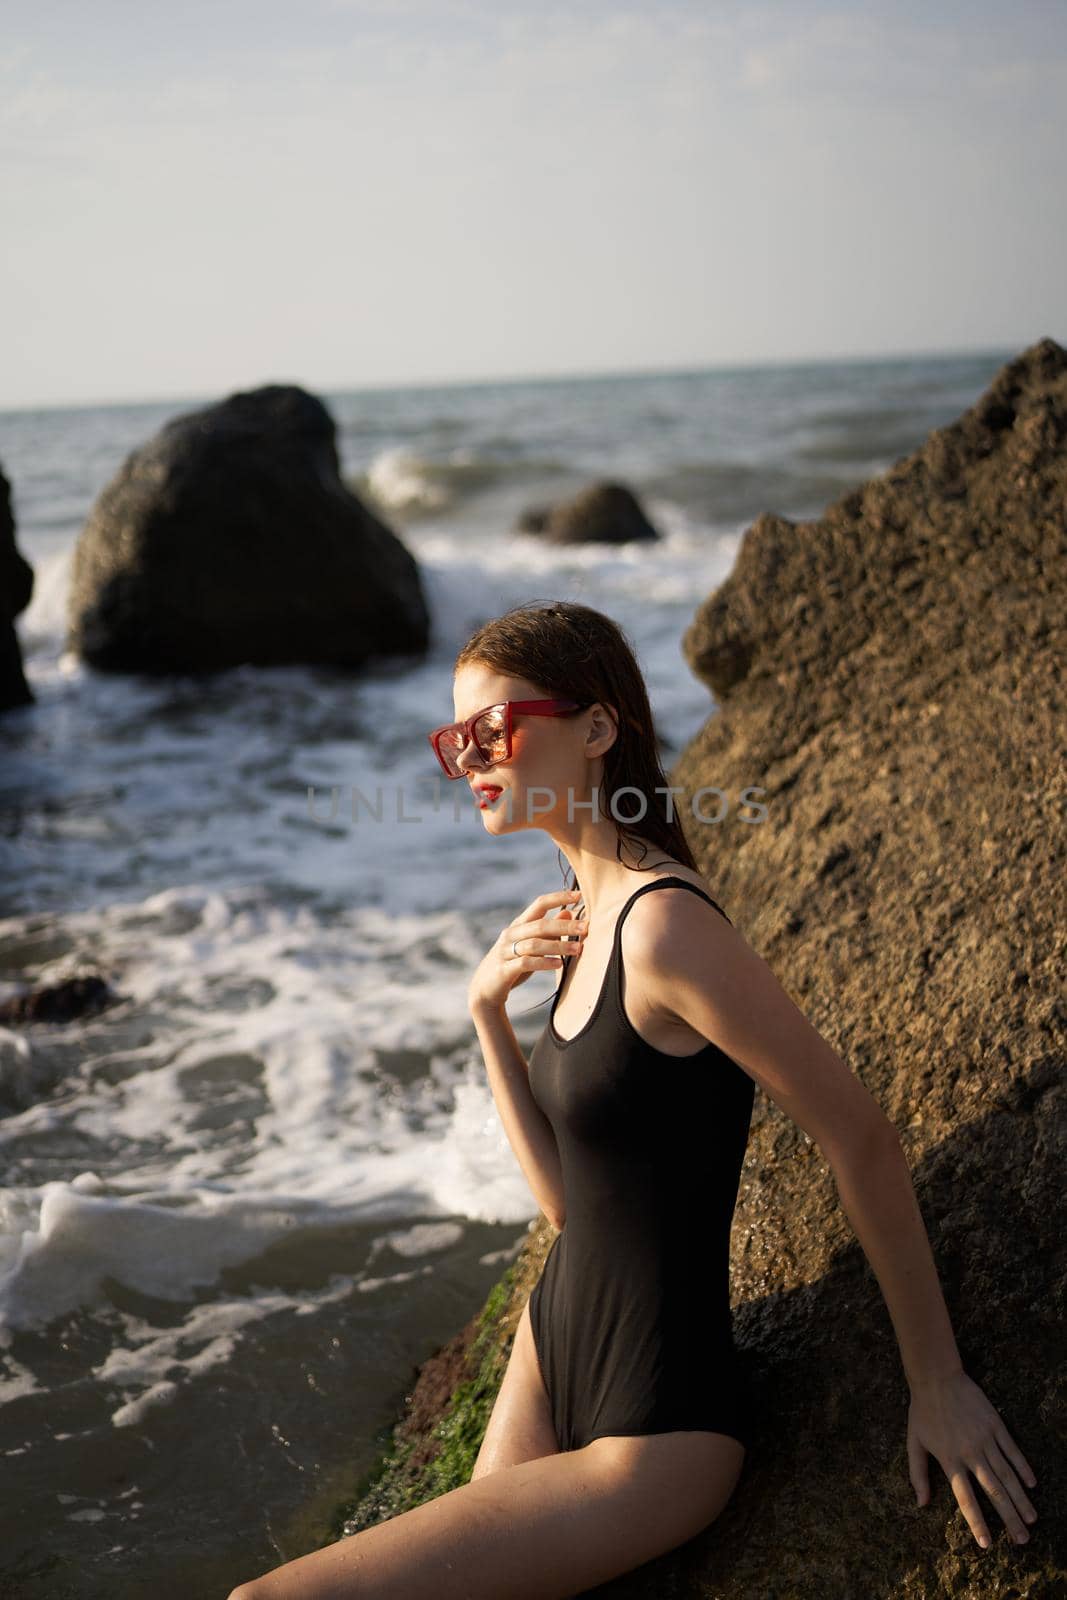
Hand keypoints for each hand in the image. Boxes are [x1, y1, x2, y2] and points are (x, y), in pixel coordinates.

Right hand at [468, 888, 586, 1012]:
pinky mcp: (503, 970)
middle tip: (585, 927)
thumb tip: (569, 912)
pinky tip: (559, 964)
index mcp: (519, 925)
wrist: (485, 990)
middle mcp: (511, 934)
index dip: (558, 897)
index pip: (539, 904)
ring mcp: (505, 951)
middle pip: (540, 924)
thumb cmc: (513, 965)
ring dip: (558, 945)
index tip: (578, 894)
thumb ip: (548, 931)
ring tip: (578, 949)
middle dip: (564, 925)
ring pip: (534, 944)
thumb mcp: (531, 946)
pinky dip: (544, 962)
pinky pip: (525, 962)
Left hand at [907, 1369, 1037, 1549]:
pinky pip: (1012, 1450)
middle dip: (1009, 1518)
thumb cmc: (922, 1411)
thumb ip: (918, 1474)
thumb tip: (921, 1504)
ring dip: (1020, 1499)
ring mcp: (984, 1439)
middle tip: (1022, 1540)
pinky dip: (1023, 1468)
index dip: (977, 1523)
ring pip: (1007, 1475)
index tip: (987, 1544)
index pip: (965, 1499)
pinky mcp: (995, 1425)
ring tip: (1031, 1519)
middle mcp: (970, 1453)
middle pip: (993, 1492)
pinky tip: (1032, 1484)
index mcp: (949, 1460)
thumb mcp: (914, 1443)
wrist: (936, 1377)